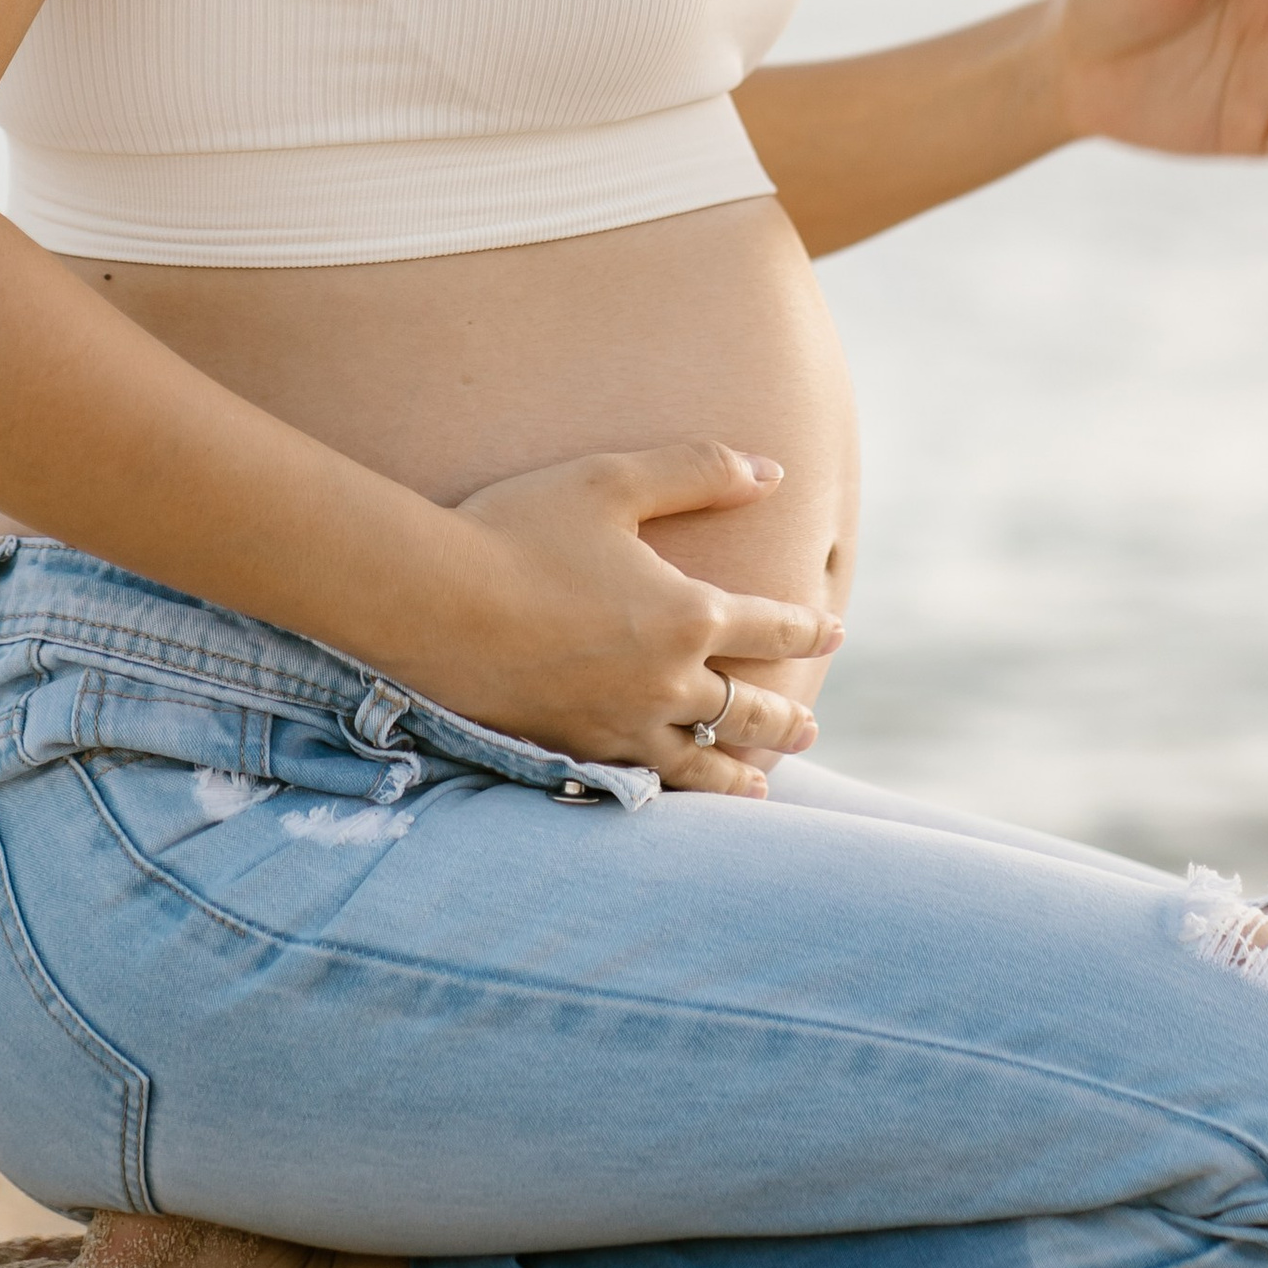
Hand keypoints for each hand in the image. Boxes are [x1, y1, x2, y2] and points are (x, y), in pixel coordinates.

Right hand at [433, 444, 842, 795]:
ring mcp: (622, 726)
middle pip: (746, 707)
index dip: (808, 628)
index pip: (771, 626)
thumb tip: (772, 471)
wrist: (433, 602)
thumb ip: (698, 471)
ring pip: (701, 761)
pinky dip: (674, 793)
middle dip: (784, 715)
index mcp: (688, 614)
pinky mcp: (576, 751)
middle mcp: (668, 683)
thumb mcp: (613, 481)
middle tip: (810, 725)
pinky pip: (643, 783)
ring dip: (740, 773)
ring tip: (762, 784)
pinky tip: (677, 796)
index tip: (834, 632)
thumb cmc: (521, 528)